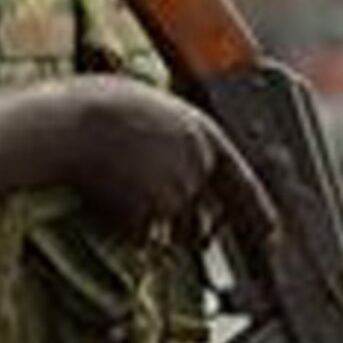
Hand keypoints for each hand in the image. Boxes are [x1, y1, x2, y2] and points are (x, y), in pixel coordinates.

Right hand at [52, 76, 278, 243]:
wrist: (69, 122)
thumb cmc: (99, 108)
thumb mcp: (154, 109)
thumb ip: (179, 141)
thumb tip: (187, 170)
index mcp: (203, 132)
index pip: (240, 179)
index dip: (257, 209)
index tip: (272, 235)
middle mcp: (199, 163)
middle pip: (196, 206)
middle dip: (178, 211)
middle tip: (134, 186)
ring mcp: (177, 190)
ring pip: (164, 219)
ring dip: (143, 208)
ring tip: (112, 173)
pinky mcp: (153, 214)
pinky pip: (140, 231)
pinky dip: (123, 221)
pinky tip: (106, 190)